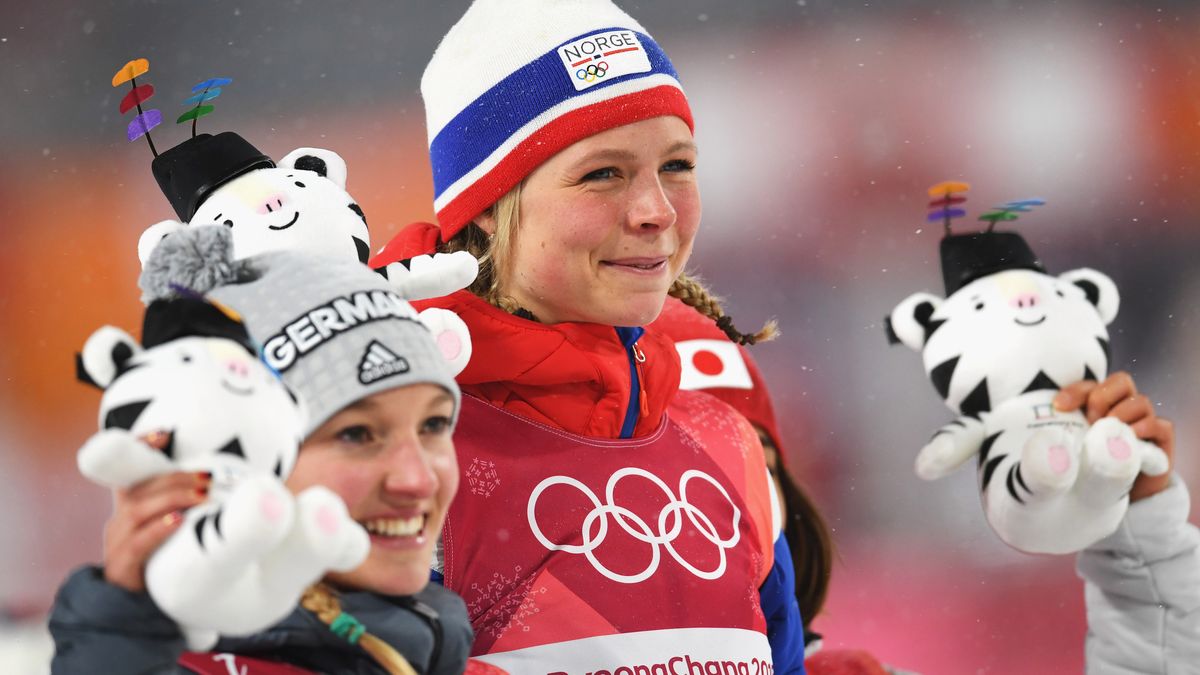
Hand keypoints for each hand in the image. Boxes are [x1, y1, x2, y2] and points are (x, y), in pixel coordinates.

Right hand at [102, 432, 209, 591]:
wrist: (137, 607)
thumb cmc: (164, 558)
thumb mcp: (176, 526)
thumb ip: (193, 506)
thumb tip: (232, 484)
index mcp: (133, 504)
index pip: (131, 470)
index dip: (141, 448)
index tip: (165, 434)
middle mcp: (121, 518)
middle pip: (141, 488)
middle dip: (175, 477)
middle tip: (208, 477)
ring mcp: (117, 542)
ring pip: (138, 511)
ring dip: (173, 499)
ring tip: (202, 495)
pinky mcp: (122, 566)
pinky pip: (137, 544)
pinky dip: (158, 529)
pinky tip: (178, 521)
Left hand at [1054, 371, 1174, 501]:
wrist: (1118, 497)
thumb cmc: (1086, 469)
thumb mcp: (1069, 450)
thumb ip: (1058, 438)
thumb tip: (1041, 438)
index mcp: (1100, 405)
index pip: (1091, 385)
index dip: (1076, 390)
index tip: (1059, 406)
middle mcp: (1124, 408)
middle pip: (1122, 381)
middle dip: (1102, 398)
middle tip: (1090, 421)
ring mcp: (1144, 423)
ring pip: (1140, 402)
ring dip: (1122, 414)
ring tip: (1108, 433)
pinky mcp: (1161, 442)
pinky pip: (1161, 424)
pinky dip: (1146, 427)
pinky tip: (1131, 438)